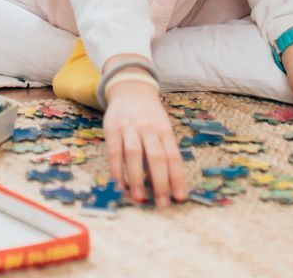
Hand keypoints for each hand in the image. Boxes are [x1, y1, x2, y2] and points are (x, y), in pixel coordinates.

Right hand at [101, 73, 188, 204]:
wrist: (131, 88)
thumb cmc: (150, 115)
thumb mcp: (162, 127)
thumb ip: (165, 150)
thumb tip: (169, 182)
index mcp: (164, 129)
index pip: (173, 156)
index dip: (177, 177)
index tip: (180, 197)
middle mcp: (148, 128)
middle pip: (156, 156)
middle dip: (160, 182)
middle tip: (162, 203)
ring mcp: (129, 128)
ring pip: (134, 154)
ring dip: (137, 178)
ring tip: (139, 198)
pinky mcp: (112, 128)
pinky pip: (114, 152)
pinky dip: (117, 170)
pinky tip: (120, 185)